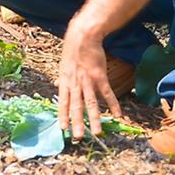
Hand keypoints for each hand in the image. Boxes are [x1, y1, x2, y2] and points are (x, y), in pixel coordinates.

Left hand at [57, 20, 121, 139]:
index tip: (63, 129)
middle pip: (76, 106)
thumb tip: (56, 85)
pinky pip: (107, 93)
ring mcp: (87, 81)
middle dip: (77, 123)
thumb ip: (62, 79)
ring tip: (97, 132)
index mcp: (65, 82)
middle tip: (79, 137)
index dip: (62, 116)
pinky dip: (113, 104)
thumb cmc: (73, 51)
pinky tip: (118, 115)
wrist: (83, 37)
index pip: (62, 102)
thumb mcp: (63, 65)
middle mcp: (75, 83)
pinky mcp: (100, 76)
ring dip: (94, 119)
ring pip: (91, 103)